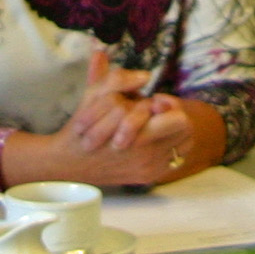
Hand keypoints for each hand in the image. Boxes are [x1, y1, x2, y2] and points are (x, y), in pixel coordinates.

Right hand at [3, 54, 213, 187]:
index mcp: (136, 136)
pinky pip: (175, 158)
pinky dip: (169, 146)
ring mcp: (150, 169)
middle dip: (171, 116)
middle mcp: (147, 157)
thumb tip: (144, 76)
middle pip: (183, 129)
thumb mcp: (95, 95)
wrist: (71, 162)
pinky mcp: (150, 177)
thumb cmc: (84, 126)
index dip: (167, 104)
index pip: (177, 117)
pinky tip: (153, 139)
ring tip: (153, 125)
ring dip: (172, 130)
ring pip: (182, 142)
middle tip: (154, 112)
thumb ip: (117, 79)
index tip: (153, 101)